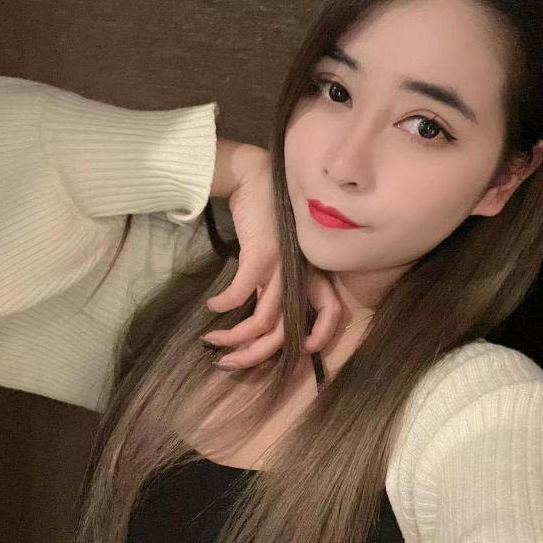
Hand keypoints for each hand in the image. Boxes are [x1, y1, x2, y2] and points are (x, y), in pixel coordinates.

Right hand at [202, 149, 341, 368]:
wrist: (257, 178)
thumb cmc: (267, 219)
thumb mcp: (277, 257)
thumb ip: (274, 286)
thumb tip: (259, 322)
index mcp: (310, 273)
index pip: (332, 309)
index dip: (323, 335)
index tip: (304, 352)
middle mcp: (301, 273)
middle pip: (286, 330)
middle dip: (256, 355)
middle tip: (230, 364)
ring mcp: (283, 266)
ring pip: (263, 320)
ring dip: (234, 337)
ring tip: (211, 340)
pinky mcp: (262, 255)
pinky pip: (240, 294)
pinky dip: (224, 306)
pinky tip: (212, 307)